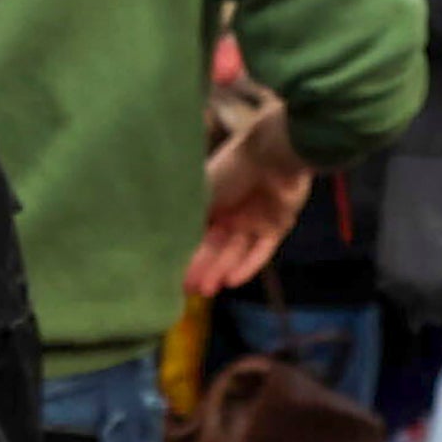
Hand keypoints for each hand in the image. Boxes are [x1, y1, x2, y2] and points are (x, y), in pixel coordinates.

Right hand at [191, 78, 305, 290]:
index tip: (170, 272)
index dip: (185, 252)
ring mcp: (256, 217)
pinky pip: (262, 249)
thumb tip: (162, 242)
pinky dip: (248, 265)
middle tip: (188, 289)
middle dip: (202, 267)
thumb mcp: (201, 194)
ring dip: (221, 269)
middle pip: (216, 245)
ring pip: (236, 250)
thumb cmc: (233, 167)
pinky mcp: (280, 223)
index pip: (196, 232)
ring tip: (207, 290)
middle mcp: (233, 209)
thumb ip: (186, 218)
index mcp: (212, 197)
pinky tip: (232, 281)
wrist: (276, 152)